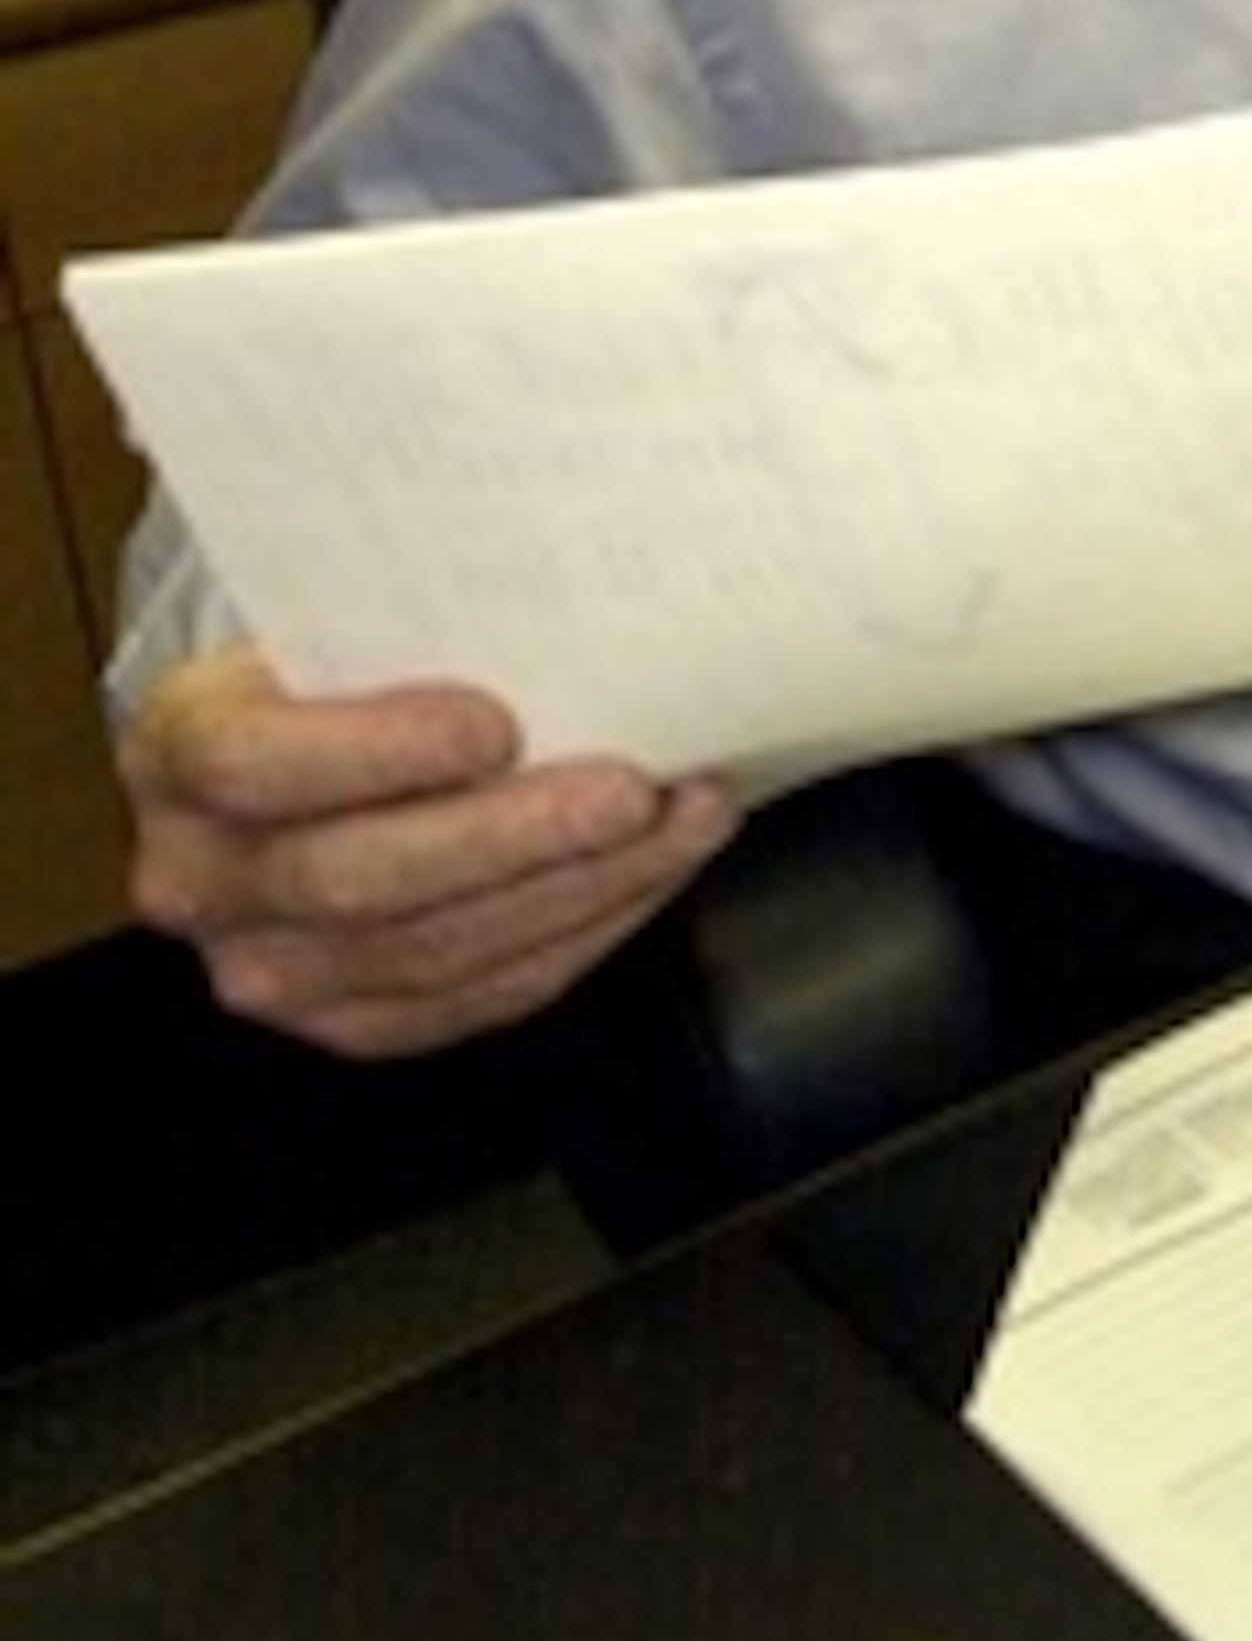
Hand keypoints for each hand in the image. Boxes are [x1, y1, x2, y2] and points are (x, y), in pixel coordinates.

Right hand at [120, 646, 742, 1061]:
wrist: (302, 766)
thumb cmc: (341, 676)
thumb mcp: (336, 626)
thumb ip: (411, 628)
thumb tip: (564, 612)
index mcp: (176, 753)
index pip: (256, 766)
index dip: (380, 752)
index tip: (498, 724)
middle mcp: (198, 881)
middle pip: (357, 881)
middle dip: (517, 837)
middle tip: (635, 789)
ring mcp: (270, 974)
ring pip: (435, 954)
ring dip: (582, 889)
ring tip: (684, 820)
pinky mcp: (355, 1028)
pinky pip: (480, 998)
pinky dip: (582, 935)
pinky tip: (652, 873)